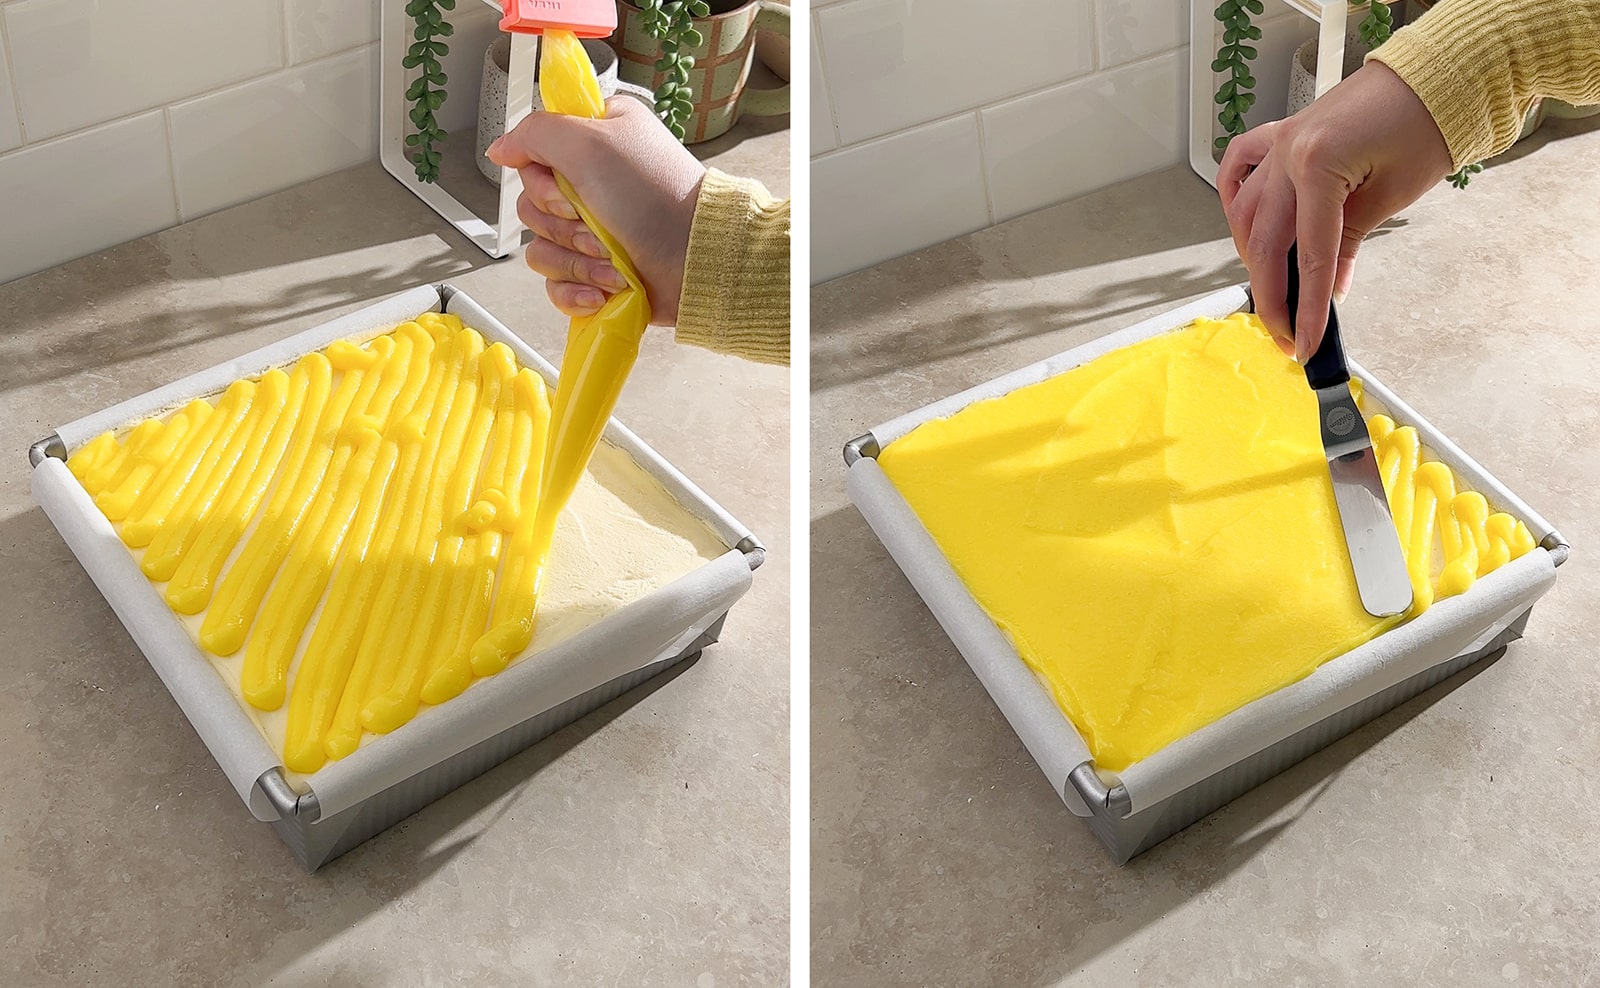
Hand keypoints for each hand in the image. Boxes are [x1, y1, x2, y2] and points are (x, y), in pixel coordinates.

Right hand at [487, 96, 705, 325]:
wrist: (697, 259)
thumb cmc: (657, 195)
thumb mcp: (590, 141)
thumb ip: (535, 133)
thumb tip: (501, 148)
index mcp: (594, 140)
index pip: (533, 155)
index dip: (541, 176)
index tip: (568, 183)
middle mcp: (592, 183)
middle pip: (531, 205)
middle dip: (562, 222)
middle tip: (596, 222)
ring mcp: (594, 231)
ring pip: (542, 247)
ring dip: (576, 260)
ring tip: (612, 260)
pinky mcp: (597, 273)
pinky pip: (556, 285)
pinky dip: (578, 290)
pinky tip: (605, 288)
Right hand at [1219, 61, 1452, 360]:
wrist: (1434, 74)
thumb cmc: (1426, 122)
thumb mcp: (1393, 193)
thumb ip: (1350, 242)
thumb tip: (1331, 289)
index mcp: (1318, 164)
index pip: (1310, 254)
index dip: (1308, 307)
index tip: (1307, 343)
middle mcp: (1288, 153)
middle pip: (1266, 242)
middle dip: (1273, 297)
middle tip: (1285, 335)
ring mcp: (1280, 143)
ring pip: (1244, 214)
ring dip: (1253, 259)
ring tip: (1271, 292)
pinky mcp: (1283, 136)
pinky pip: (1240, 169)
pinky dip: (1234, 199)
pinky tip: (1243, 227)